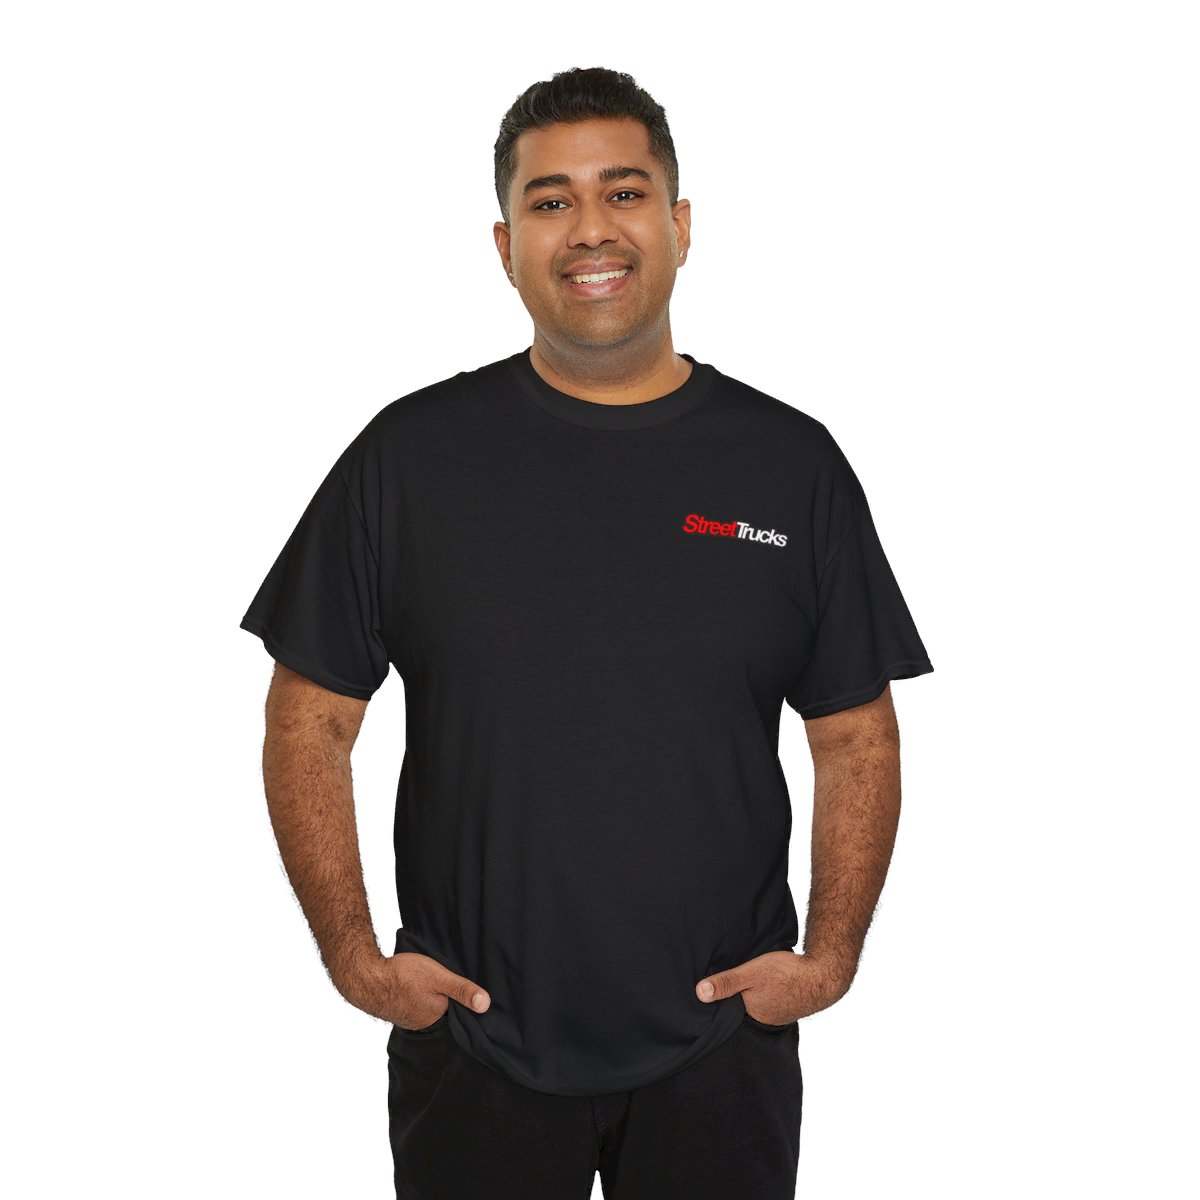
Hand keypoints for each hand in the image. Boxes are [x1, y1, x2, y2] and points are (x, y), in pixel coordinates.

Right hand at [337, 947, 491, 1030]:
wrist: (367, 977)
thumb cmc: (404, 975)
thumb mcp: (439, 977)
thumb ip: (461, 990)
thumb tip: (486, 1005)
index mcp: (437, 1016)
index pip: (457, 1011)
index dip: (462, 1000)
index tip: (465, 989)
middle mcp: (423, 1022)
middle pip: (442, 1009)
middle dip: (446, 999)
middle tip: (445, 982)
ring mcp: (408, 1018)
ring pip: (427, 1007)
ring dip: (429, 998)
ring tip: (430, 984)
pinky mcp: (397, 1011)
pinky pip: (413, 1005)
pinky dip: (416, 997)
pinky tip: (414, 987)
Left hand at [695, 951, 851, 1023]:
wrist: (823, 975)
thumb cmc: (787, 973)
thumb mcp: (751, 973)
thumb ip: (727, 982)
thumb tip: (700, 993)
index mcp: (750, 1013)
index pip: (725, 1011)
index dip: (716, 1002)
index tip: (703, 994)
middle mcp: (762, 1018)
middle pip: (739, 1009)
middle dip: (731, 1000)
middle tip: (720, 987)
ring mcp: (776, 1014)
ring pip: (754, 1005)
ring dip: (749, 996)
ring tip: (741, 985)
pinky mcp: (786, 1005)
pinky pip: (767, 1001)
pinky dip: (763, 995)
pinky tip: (763, 985)